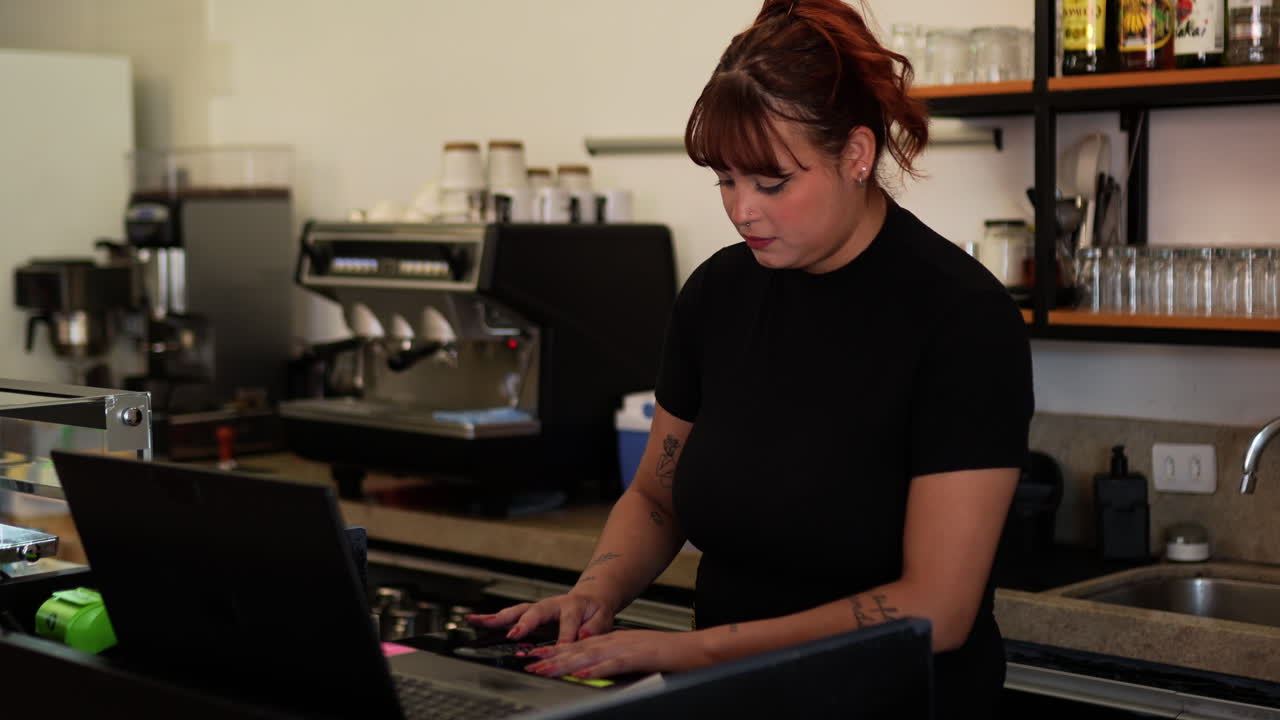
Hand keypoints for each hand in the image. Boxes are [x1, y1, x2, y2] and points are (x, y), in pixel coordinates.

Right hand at [465, 590, 615, 644]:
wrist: (590, 598)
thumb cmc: (594, 611)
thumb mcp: (603, 618)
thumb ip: (594, 628)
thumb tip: (583, 636)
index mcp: (573, 605)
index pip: (568, 622)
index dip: (565, 636)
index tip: (560, 650)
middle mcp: (552, 604)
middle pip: (537, 611)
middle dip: (525, 623)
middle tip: (514, 635)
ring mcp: (539, 608)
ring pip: (518, 610)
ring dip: (500, 617)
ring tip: (481, 621)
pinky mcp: (528, 613)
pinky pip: (509, 614)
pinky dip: (491, 618)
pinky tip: (475, 619)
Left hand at [521, 629, 711, 679]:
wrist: (698, 649)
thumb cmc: (672, 657)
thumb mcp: (638, 658)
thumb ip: (617, 663)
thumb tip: (596, 673)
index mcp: (616, 641)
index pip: (580, 645)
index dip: (557, 651)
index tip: (536, 656)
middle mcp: (617, 641)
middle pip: (578, 648)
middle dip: (552, 655)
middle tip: (529, 661)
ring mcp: (628, 647)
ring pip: (589, 653)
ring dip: (564, 661)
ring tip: (544, 667)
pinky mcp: (640, 656)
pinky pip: (614, 663)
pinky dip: (596, 668)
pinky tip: (581, 674)